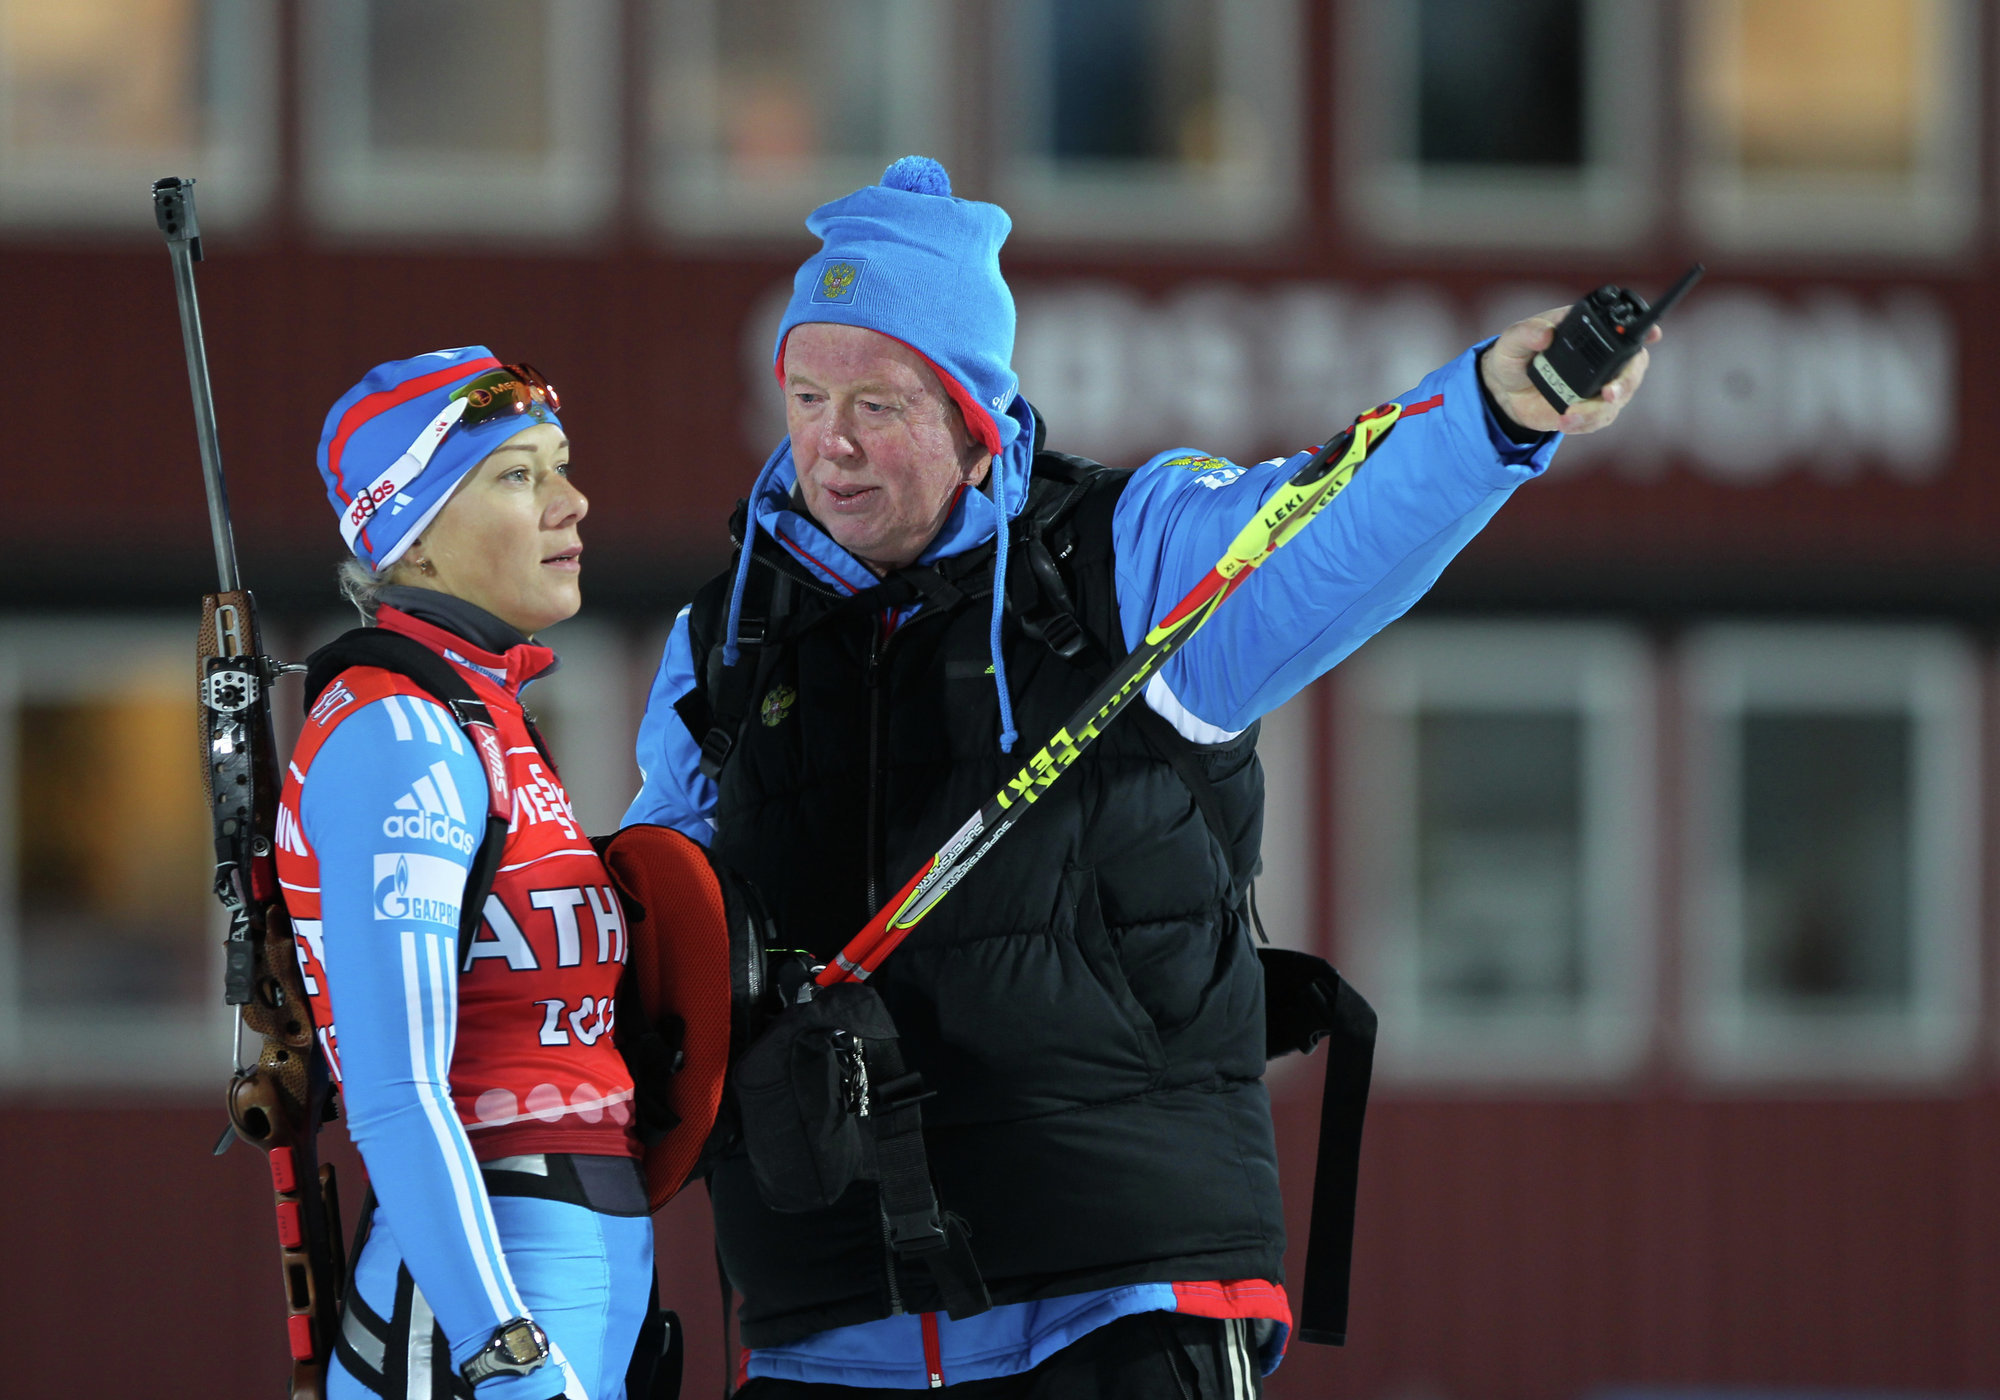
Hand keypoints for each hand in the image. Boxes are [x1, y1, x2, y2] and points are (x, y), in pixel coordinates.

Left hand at [1479, 305, 1661, 435]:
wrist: (1504, 392)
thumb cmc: (1511, 358)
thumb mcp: (1511, 342)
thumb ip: (1525, 333)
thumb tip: (1544, 334)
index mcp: (1587, 331)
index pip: (1621, 328)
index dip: (1643, 332)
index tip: (1654, 335)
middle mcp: (1601, 357)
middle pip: (1632, 367)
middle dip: (1625, 382)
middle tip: (1609, 393)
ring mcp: (1598, 384)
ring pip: (1617, 399)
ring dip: (1597, 410)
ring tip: (1568, 416)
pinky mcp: (1590, 408)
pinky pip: (1599, 418)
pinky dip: (1585, 423)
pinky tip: (1565, 423)